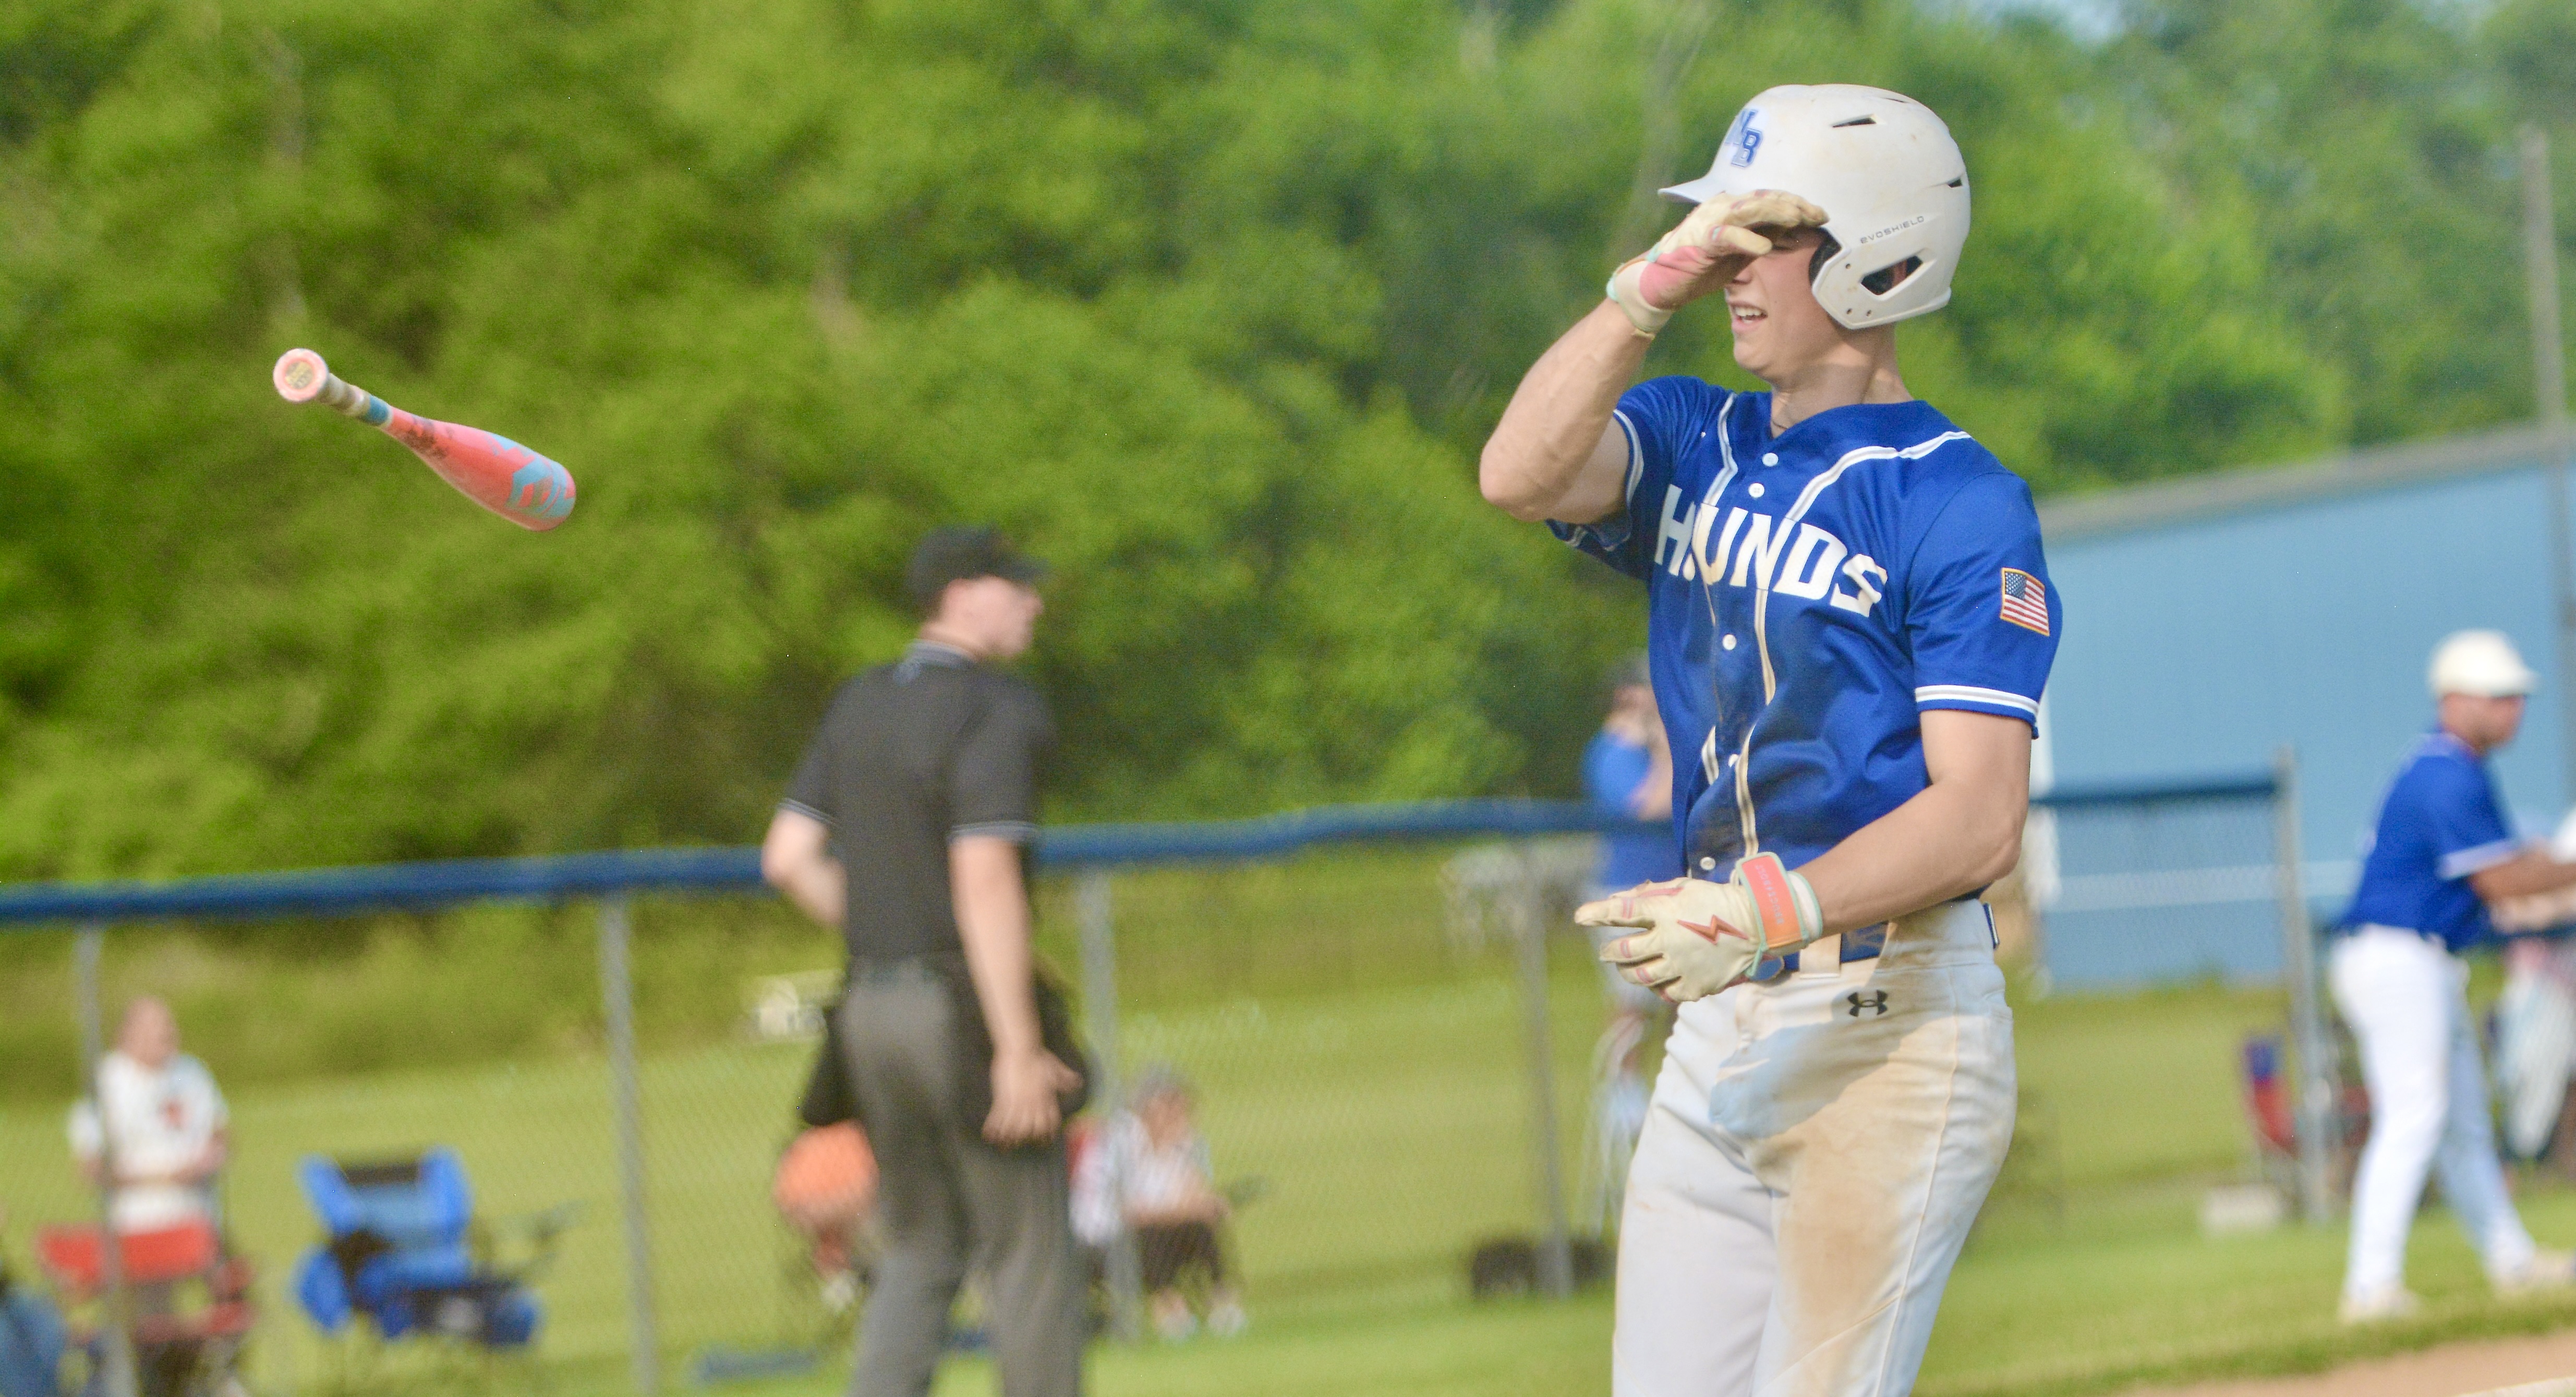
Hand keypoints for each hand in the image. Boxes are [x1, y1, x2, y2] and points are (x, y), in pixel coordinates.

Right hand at [984, 1047, 1082, 1145]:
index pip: (1050, 1120)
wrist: (1020, 1049)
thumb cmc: (1038, 1056)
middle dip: (1027, 1137)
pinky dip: (994, 1127)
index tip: (1046, 1140)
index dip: (1048, 1132)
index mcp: (1046, 1097)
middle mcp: (1033, 1103)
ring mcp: (1018, 1102)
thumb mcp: (1056, 1067)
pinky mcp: (1003, 1098)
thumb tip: (1078, 1083)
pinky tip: (989, 1135)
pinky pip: (998, 1117)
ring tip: (1005, 1146)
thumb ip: (1065, 1078)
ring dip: (1010, 1137)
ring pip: (1015, 1126)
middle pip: (1031, 1128)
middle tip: (1022, 1143)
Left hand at [1578, 853, 1823, 1001]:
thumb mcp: (1683, 887)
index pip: (1621, 913)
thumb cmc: (1716, 901)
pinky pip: (1666, 993)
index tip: (1580, 917)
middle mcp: (1669, 941)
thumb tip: (1616, 901)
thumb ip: (1648, 893)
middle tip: (1608, 951)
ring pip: (1640, 977)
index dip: (1596, 914)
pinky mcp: (1694, 986)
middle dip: (1610, 952)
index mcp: (1665, 912)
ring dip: (1627, 972)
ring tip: (1625, 968)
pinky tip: (1657, 981)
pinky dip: (1657, 988)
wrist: (1757, 926)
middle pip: (1624, 952)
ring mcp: (1681, 966)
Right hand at [1606, 190, 1828, 336]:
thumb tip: (1794, 228)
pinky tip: (1765, 247)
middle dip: (1794, 205)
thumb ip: (1763, 236)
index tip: (1821, 215)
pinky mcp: (1700, 241)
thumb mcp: (1740, 252)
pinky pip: (1727, 236)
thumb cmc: (1700, 267)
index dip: (1797, 203)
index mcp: (1733, 207)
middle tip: (1818, 215)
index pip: (1770, 198)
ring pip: (1749, 209)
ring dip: (1776, 212)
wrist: (1661, 284)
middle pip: (1765, 198)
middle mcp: (1722, 207)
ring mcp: (1710, 221)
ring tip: (1798, 219)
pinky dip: (1746, 240)